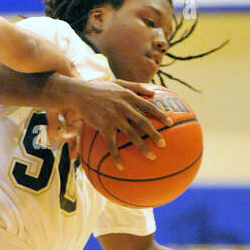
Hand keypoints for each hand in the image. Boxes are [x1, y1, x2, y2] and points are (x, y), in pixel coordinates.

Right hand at [44, 77, 171, 166]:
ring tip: (151, 157)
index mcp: (128, 96)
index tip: (170, 123)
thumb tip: (154, 92)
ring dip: (142, 147)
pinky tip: (121, 166)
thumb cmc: (100, 88)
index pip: (148, 106)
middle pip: (143, 122)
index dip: (160, 114)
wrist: (79, 93)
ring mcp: (113, 117)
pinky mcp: (103, 126)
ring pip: (131, 134)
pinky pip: (111, 144)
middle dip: (154, 134)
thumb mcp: (119, 83)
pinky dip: (116, 156)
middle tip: (163, 144)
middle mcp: (123, 107)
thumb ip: (136, 87)